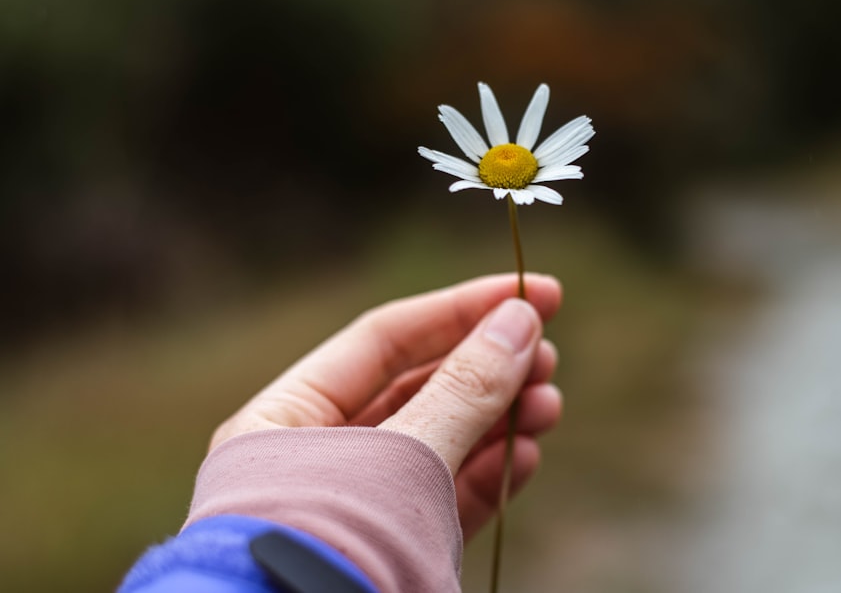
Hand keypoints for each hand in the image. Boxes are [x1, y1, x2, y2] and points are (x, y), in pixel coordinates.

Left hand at [210, 273, 563, 539]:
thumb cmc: (331, 550)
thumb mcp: (402, 458)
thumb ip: (464, 389)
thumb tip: (521, 321)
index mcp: (288, 418)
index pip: (385, 339)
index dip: (462, 308)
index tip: (534, 292)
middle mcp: (320, 457)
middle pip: (418, 388)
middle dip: (488, 367)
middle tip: (549, 351)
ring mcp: (359, 506)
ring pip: (440, 442)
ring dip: (499, 419)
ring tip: (551, 403)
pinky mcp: (394, 550)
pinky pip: (448, 498)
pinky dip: (491, 474)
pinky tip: (528, 453)